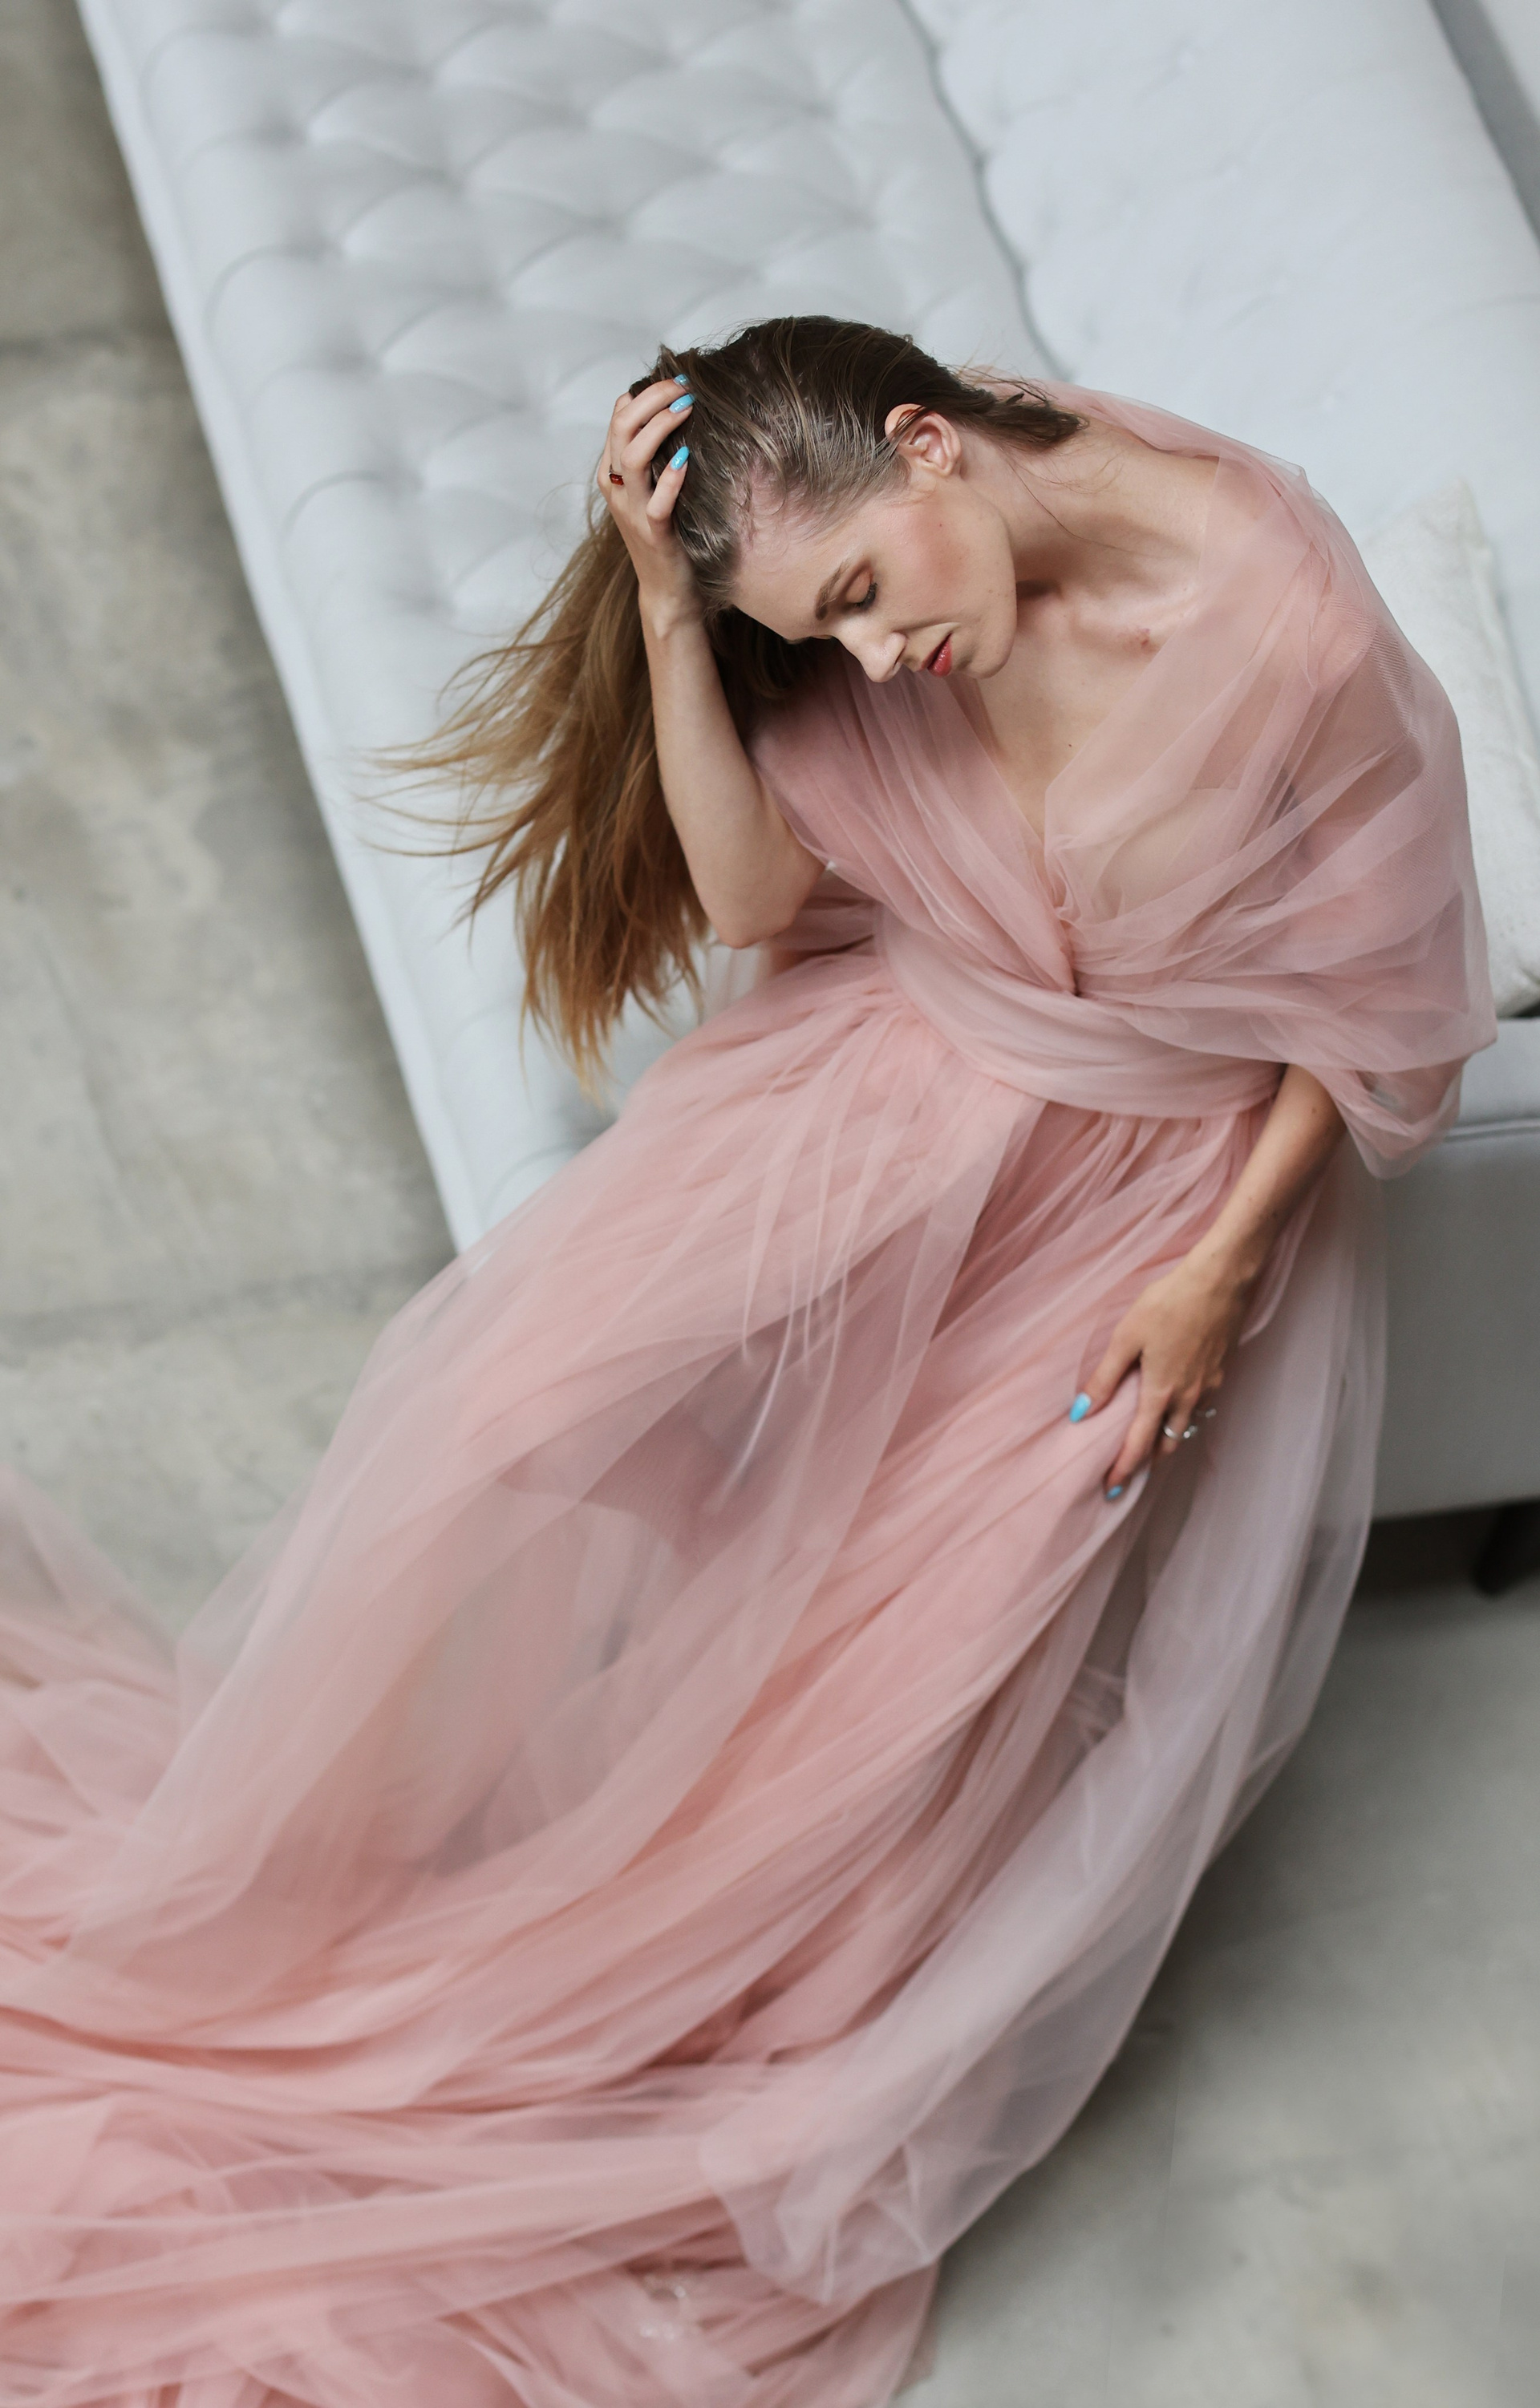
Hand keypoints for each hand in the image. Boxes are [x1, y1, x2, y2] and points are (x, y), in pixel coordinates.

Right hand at [598, 376, 698, 626]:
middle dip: (653, 399)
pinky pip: (657, 502)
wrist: (666, 590)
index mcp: (612, 472)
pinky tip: (687, 459)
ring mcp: (633, 511)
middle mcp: (617, 488)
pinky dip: (671, 478)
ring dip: (660, 426)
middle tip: (684, 386)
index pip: (618, 418)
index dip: (646, 393)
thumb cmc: (666, 532)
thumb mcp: (651, 487)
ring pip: (633, 457)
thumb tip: (661, 407)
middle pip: (623, 428)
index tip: (677, 381)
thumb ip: (650, 452)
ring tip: (687, 408)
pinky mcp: (654, 534)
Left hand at [1075, 1247, 1254, 1497]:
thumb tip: (1081, 1413)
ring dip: (1167, 1443)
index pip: (1139, 1445)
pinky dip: (1185, 1419)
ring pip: (1186, 1428)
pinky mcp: (1222, 1372)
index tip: (1110, 1489)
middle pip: (1166, 1446)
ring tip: (1150, 1450)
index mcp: (1161, 1392)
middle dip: (1147, 1464)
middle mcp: (1188, 1398)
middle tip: (1128, 1474)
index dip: (1123, 1469)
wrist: (1220, 1281)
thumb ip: (1105, 1378)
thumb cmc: (1168, 1303)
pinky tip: (1176, 1410)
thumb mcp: (1127, 1337)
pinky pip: (1201, 1408)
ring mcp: (1210, 1386)